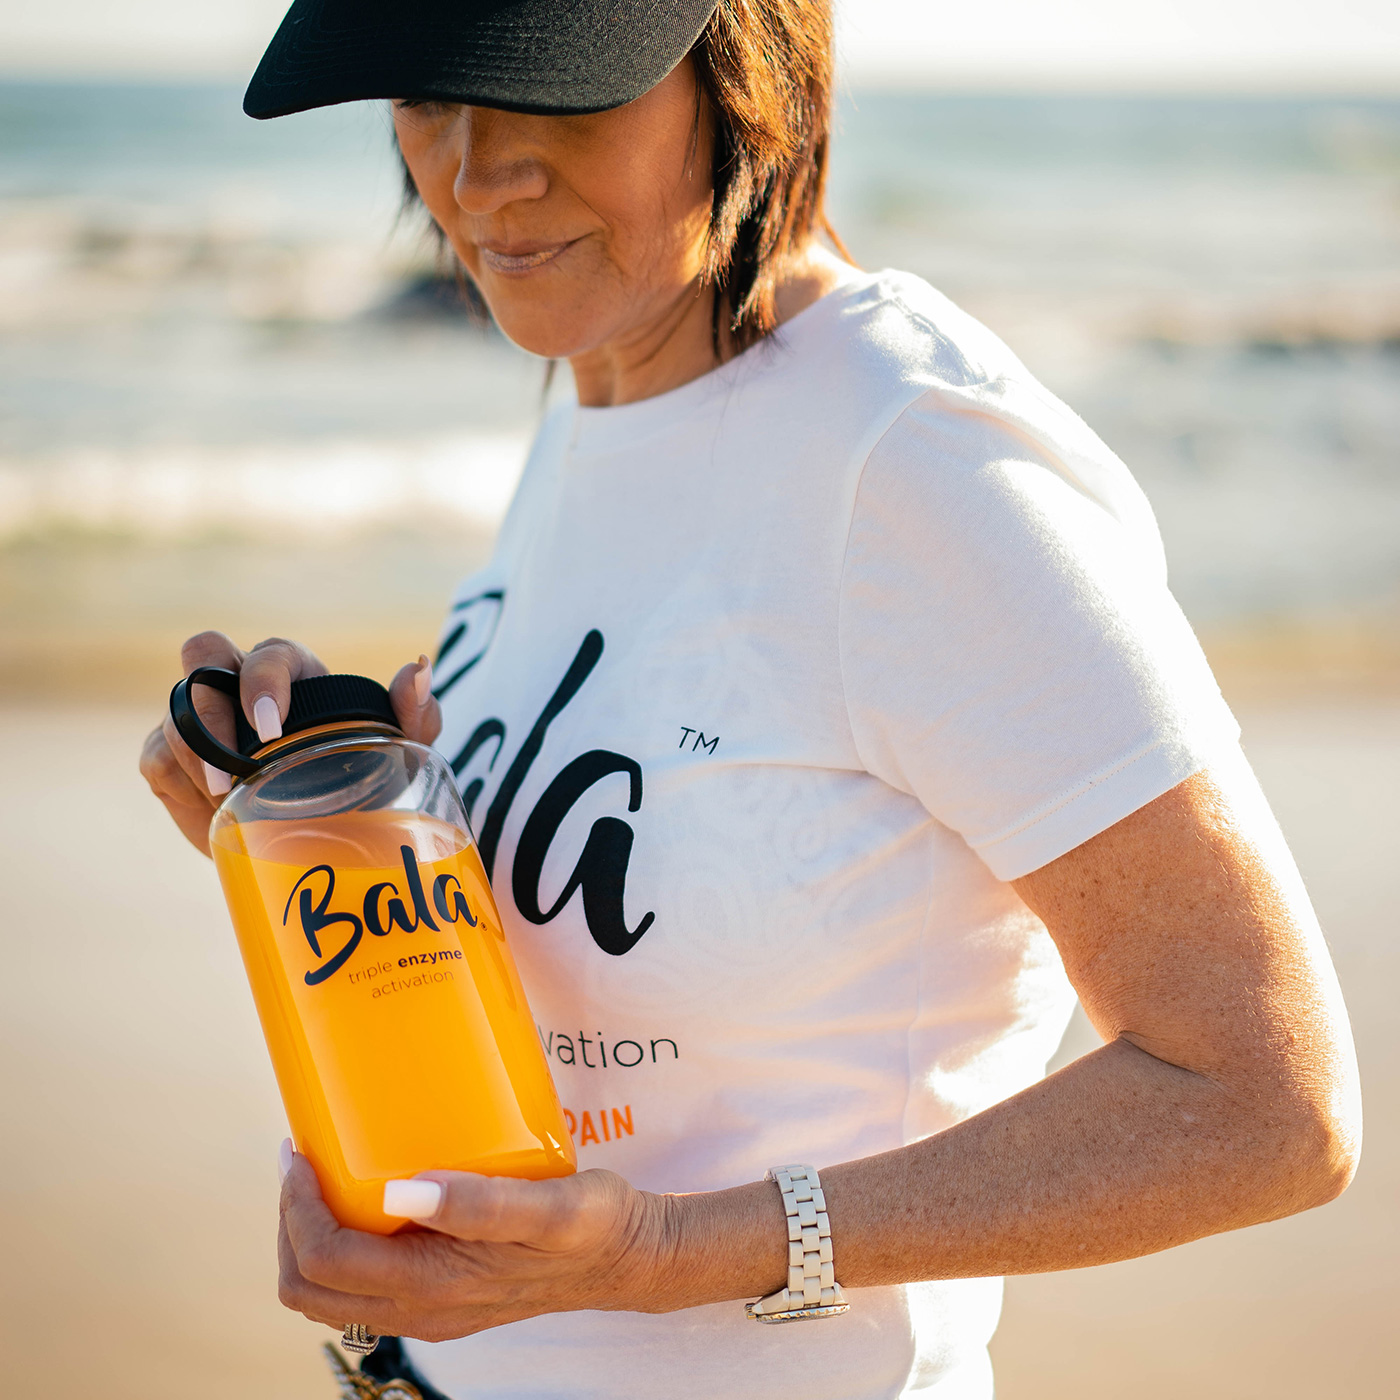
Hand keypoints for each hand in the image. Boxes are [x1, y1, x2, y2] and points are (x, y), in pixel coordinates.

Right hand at [139, 631, 441, 853]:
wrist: (326, 840)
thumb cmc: (367, 783)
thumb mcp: (400, 757)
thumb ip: (416, 715)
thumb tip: (416, 669)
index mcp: (295, 672)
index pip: (269, 653)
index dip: (261, 681)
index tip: (272, 730)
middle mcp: (240, 683)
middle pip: (201, 653)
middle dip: (210, 703)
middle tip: (234, 766)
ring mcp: (202, 721)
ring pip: (176, 714)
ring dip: (198, 758)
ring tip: (232, 799)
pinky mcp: (173, 762)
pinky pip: (158, 760)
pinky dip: (182, 786)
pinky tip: (215, 810)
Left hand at [276, 1153, 671, 1341]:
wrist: (625, 1259)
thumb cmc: (590, 1225)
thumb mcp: (547, 1206)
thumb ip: (479, 1202)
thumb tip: (403, 1191)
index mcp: (433, 1288)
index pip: (325, 1261)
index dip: (297, 1208)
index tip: (301, 1151)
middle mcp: (420, 1310)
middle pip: (309, 1287)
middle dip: (290, 1223)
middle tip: (303, 1158)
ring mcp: (427, 1309)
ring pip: (329, 1293)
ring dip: (309, 1236)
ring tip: (325, 1173)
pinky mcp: (440, 1296)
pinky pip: (361, 1286)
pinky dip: (342, 1245)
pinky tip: (368, 1196)